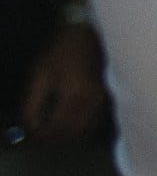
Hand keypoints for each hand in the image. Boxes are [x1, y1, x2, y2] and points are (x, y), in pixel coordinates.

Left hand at [19, 20, 104, 144]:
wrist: (89, 35)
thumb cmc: (62, 52)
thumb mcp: (40, 75)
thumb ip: (33, 103)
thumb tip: (29, 126)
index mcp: (75, 94)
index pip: (56, 126)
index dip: (42, 135)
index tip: (31, 137)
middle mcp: (92, 101)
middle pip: (72, 132)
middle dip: (53, 140)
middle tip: (38, 140)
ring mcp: (103, 100)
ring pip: (85, 130)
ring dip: (67, 137)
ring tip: (52, 136)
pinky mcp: (107, 98)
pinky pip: (94, 123)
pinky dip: (80, 130)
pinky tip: (69, 128)